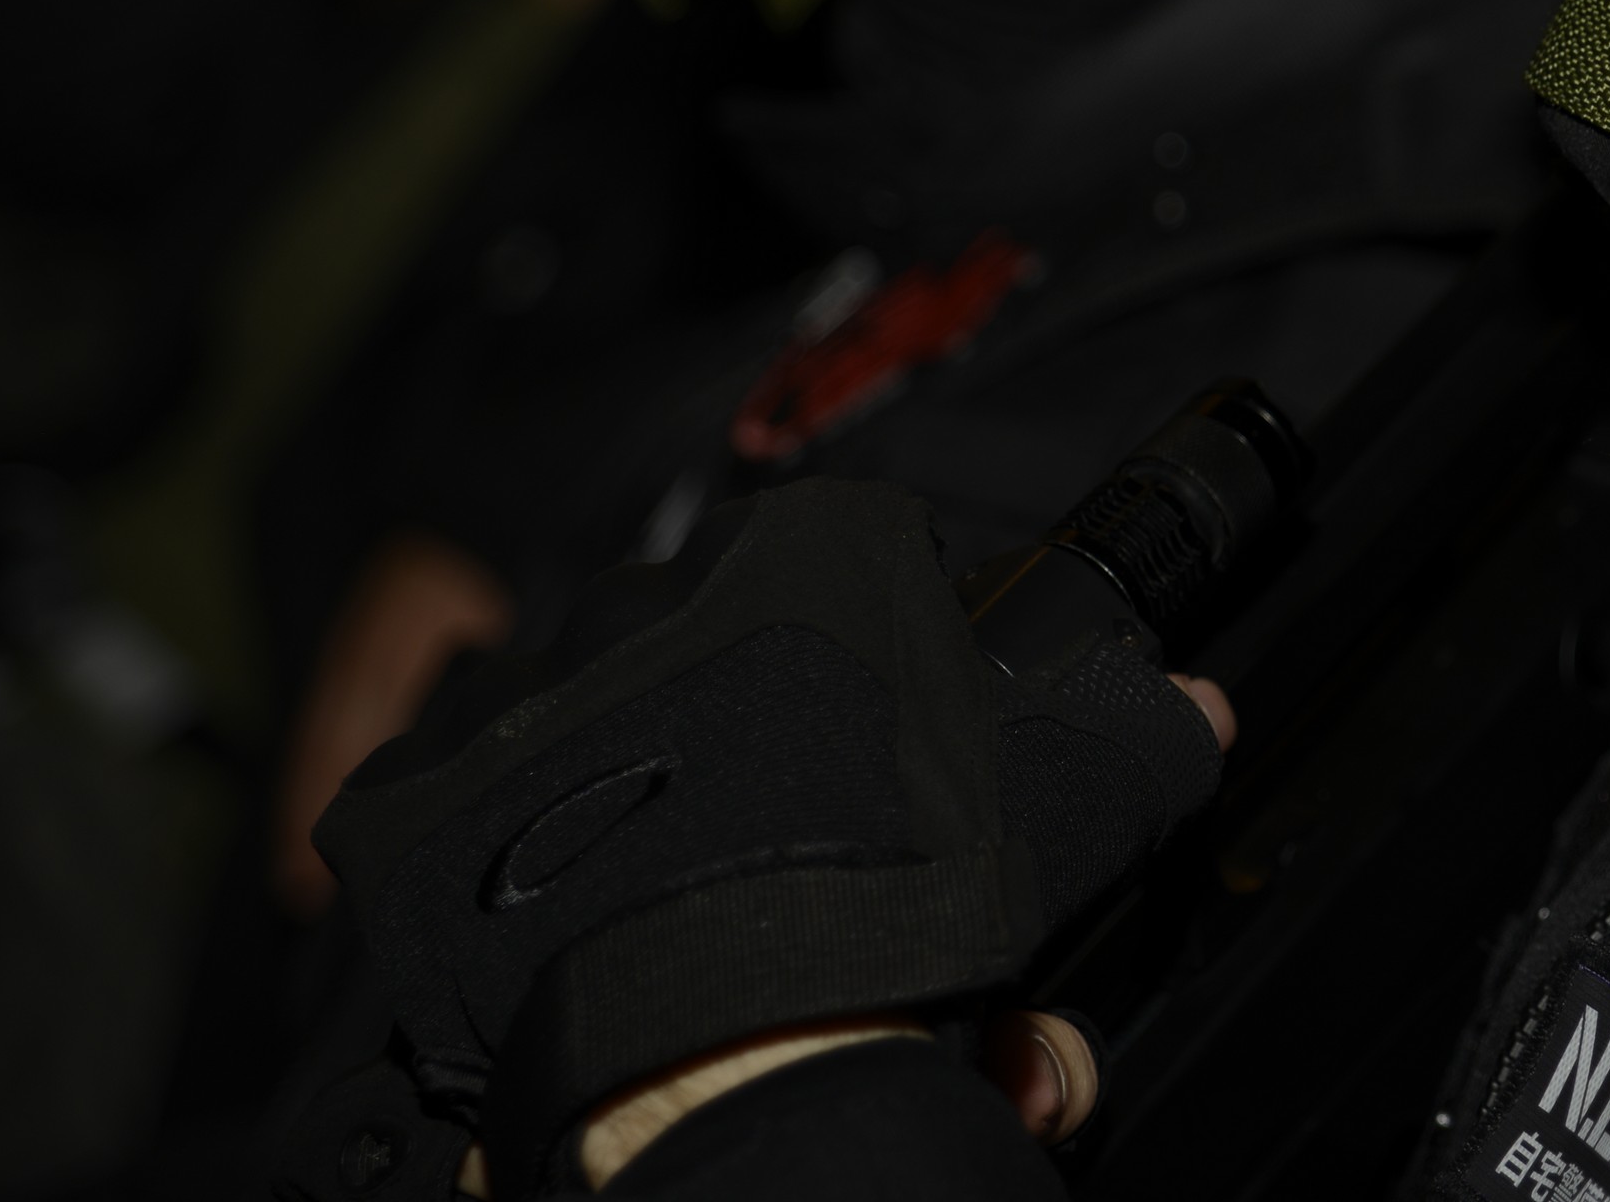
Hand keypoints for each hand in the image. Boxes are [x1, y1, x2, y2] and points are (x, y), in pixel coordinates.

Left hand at [303, 482, 1230, 1196]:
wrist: (719, 1052)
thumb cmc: (893, 913)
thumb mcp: (1060, 818)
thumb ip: (1135, 740)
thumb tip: (1193, 710)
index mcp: (809, 557)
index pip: (853, 564)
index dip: (879, 661)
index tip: (884, 750)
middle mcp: (653, 588)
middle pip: (712, 637)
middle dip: (747, 722)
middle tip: (788, 838)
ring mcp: (524, 685)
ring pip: (581, 713)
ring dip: (624, 778)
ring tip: (681, 893)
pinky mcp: (415, 794)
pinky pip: (454, 810)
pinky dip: (500, 859)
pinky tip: (572, 924)